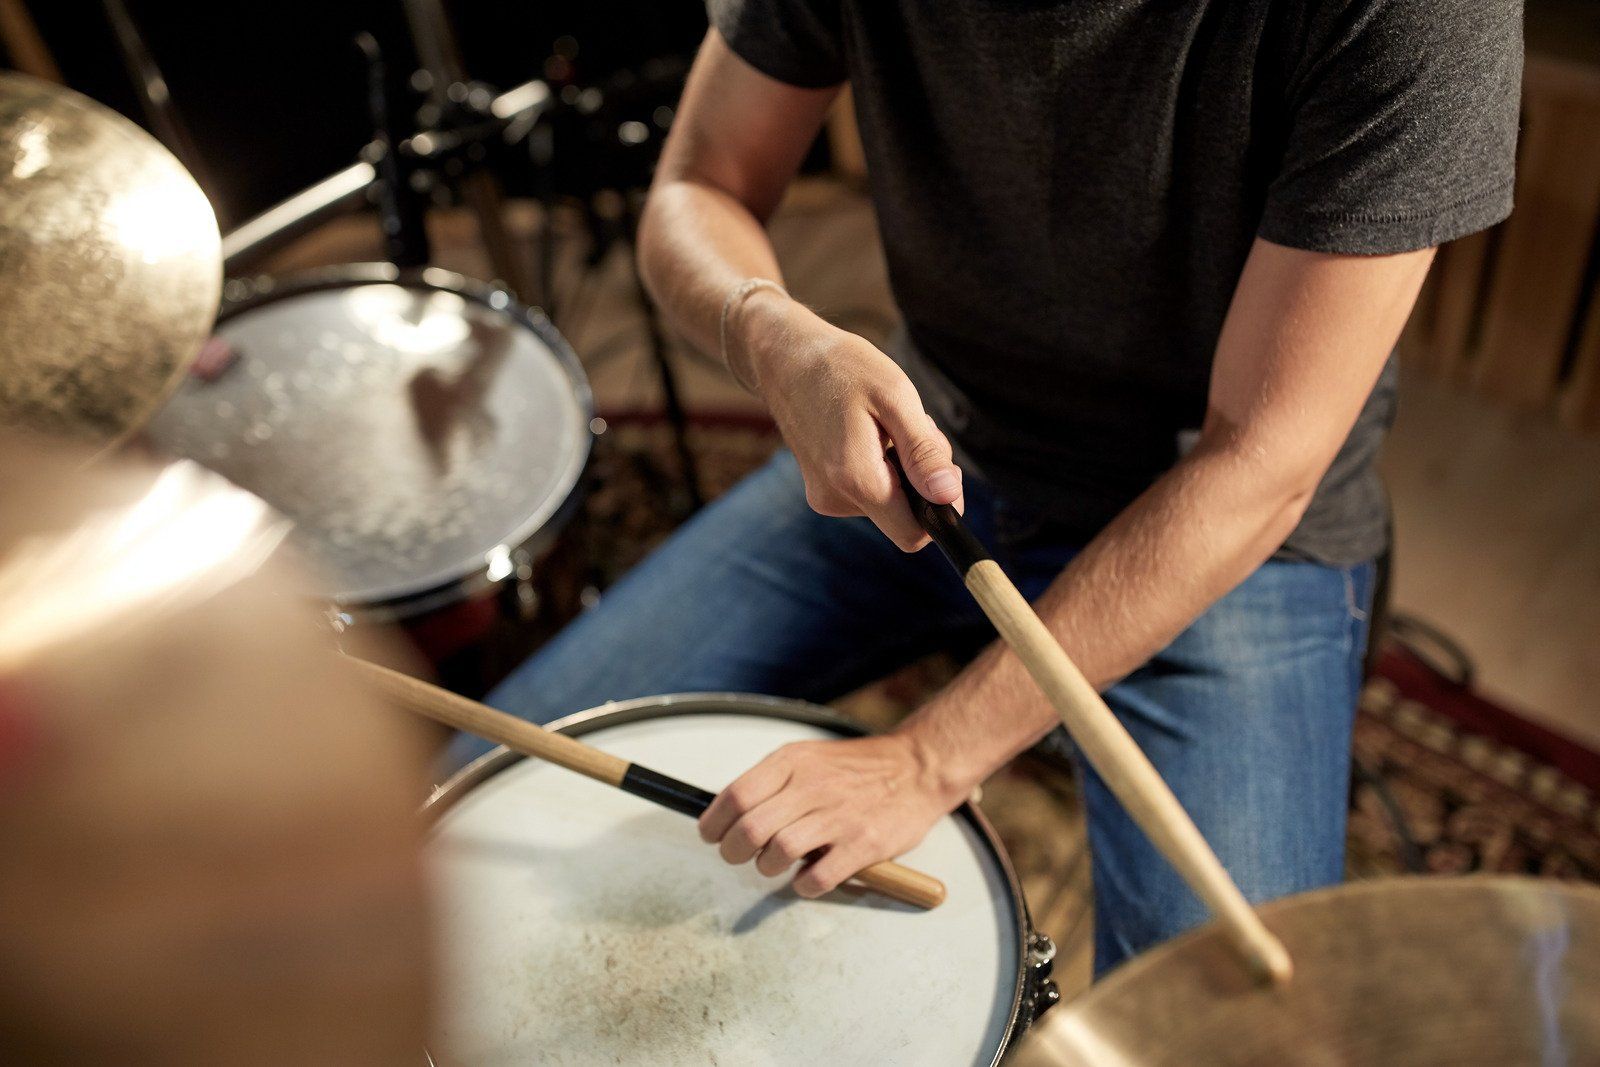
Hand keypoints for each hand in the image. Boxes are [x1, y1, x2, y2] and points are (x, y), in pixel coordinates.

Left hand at [697, 732, 965, 897]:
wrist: (917, 769)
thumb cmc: (856, 770)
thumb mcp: (808, 759)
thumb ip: (771, 782)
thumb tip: (727, 813)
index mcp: (793, 762)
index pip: (736, 795)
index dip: (714, 822)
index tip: (710, 836)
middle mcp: (813, 786)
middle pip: (751, 828)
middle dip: (734, 852)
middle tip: (738, 856)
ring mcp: (839, 816)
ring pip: (779, 853)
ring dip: (767, 867)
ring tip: (774, 865)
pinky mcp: (863, 844)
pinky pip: (818, 878)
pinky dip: (804, 886)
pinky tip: (807, 879)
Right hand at [729, 293, 963, 550]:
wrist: (785, 357)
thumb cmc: (842, 368)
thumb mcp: (895, 397)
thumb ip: (923, 452)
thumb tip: (948, 496)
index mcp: (855, 479)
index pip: (913, 534)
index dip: (940, 509)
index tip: (943, 466)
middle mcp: (835, 498)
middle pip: (903, 517)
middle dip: (920, 480)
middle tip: (910, 427)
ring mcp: (825, 496)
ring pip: (888, 503)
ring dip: (901, 468)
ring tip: (884, 422)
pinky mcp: (821, 489)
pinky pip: (869, 492)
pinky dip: (882, 467)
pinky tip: (869, 431)